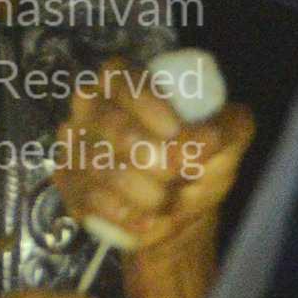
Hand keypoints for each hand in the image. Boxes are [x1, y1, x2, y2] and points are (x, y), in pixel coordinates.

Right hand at [58, 59, 254, 259]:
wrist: (177, 215)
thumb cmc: (198, 167)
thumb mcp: (225, 145)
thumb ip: (229, 129)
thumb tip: (211, 131)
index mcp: (125, 85)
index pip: (121, 77)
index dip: (145, 101)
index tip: (175, 130)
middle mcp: (91, 108)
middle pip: (111, 124)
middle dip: (153, 156)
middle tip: (181, 173)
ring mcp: (75, 144)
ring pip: (99, 165)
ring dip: (143, 191)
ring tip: (167, 203)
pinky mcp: (68, 181)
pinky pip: (88, 197)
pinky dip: (123, 214)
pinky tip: (145, 220)